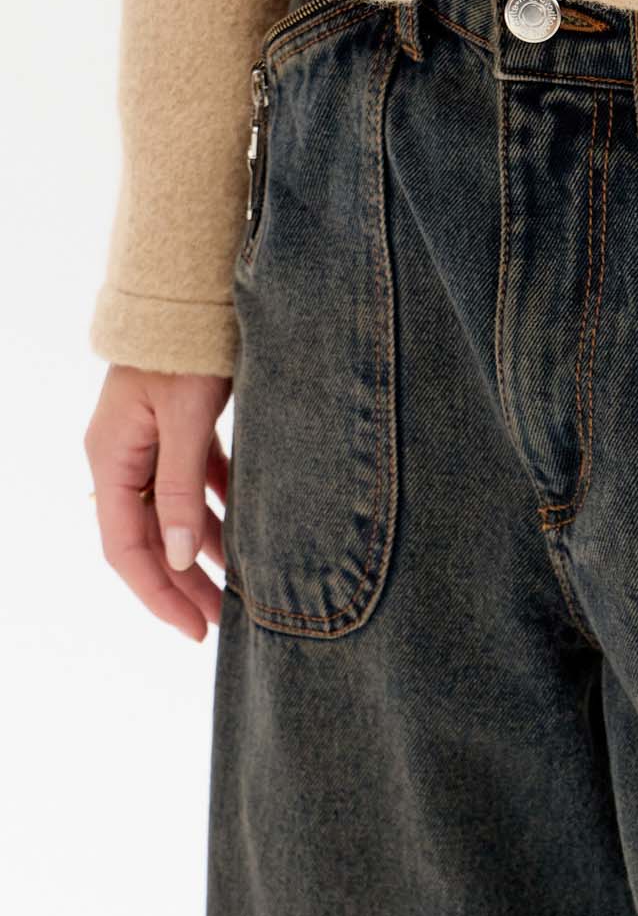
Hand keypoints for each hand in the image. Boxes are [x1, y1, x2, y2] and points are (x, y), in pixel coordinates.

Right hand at [84, 365, 231, 641]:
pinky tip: (249, 537)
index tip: (196, 630)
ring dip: (203, 554)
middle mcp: (123, 456)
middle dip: (185, 585)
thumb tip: (174, 557)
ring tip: (243, 590)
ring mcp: (150, 444)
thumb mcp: (187, 422)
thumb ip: (180, 490)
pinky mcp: (179, 431)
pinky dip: (218, 514)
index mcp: (111, 458)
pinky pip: (195, 487)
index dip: (159, 594)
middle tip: (226, 625)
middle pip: (149, 541)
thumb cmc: (184, 347)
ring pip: (174, 517)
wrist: (190, 285)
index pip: (125, 549)